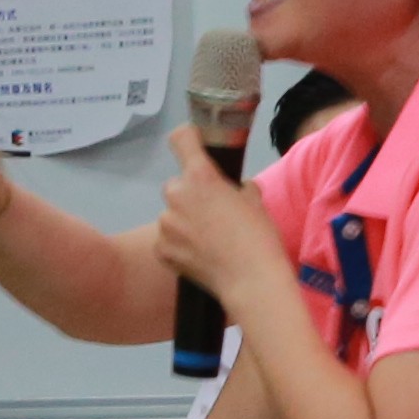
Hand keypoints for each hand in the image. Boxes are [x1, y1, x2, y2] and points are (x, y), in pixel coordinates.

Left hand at [154, 129, 287, 305]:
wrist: (250, 280)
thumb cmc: (258, 236)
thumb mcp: (254, 201)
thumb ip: (237, 187)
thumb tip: (234, 190)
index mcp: (200, 176)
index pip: (181, 139)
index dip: (188, 139)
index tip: (195, 145)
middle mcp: (177, 195)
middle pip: (176, 185)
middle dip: (190, 196)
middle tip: (211, 213)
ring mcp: (165, 224)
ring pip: (171, 215)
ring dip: (184, 222)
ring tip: (207, 241)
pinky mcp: (161, 250)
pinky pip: (167, 241)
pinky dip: (179, 246)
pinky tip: (199, 256)